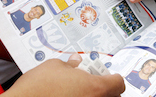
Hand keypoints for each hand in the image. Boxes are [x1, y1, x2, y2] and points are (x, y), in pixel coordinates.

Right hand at [2, 54, 124, 96]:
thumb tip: (75, 63)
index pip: (118, 83)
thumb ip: (70, 65)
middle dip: (106, 91)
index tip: (109, 77)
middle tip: (94, 85)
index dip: (113, 78)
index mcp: (95, 87)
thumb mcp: (54, 66)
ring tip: (79, 93)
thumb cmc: (36, 88)